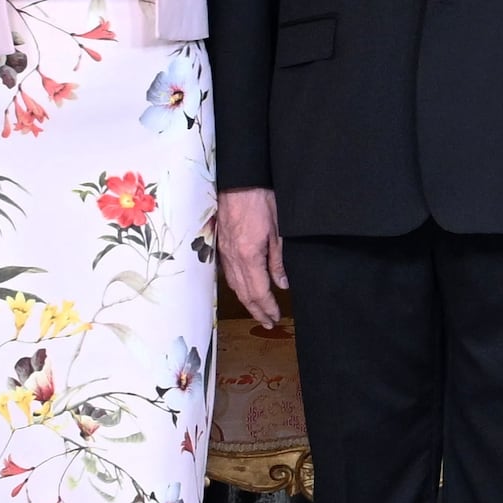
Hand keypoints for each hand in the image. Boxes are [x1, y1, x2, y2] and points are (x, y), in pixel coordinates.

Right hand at [218, 187, 284, 329]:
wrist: (239, 180)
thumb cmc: (261, 199)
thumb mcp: (278, 231)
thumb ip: (278, 260)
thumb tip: (282, 284)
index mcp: (248, 256)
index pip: (258, 292)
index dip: (267, 308)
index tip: (276, 318)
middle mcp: (232, 258)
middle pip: (244, 293)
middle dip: (257, 310)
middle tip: (268, 322)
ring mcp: (223, 252)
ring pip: (234, 284)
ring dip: (246, 300)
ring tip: (257, 310)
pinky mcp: (220, 244)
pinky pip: (228, 272)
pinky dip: (237, 286)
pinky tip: (244, 288)